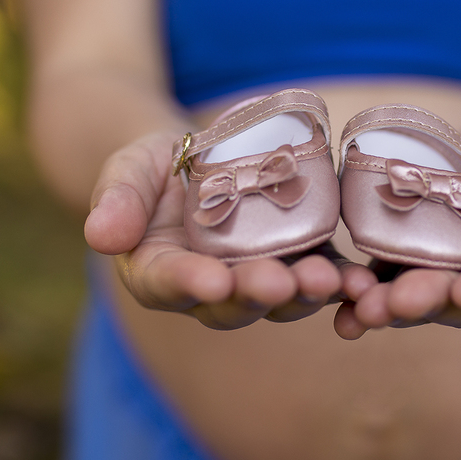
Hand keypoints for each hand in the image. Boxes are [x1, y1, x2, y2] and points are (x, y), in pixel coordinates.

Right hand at [85, 131, 374, 329]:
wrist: (197, 155)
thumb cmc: (151, 165)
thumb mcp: (126, 169)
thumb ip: (116, 199)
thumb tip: (99, 236)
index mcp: (159, 273)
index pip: (171, 284)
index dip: (192, 284)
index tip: (211, 281)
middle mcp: (210, 289)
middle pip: (233, 304)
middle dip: (258, 294)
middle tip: (280, 284)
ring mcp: (257, 277)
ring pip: (281, 299)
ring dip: (304, 294)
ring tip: (327, 280)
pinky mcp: (296, 260)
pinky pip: (320, 276)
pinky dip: (341, 282)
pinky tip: (361, 282)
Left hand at [334, 99, 460, 338]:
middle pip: (459, 300)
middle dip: (426, 302)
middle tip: (393, 304)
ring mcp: (449, 272)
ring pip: (417, 294)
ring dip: (386, 305)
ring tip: (357, 307)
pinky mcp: (410, 256)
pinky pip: (383, 274)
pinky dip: (360, 289)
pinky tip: (333, 299)